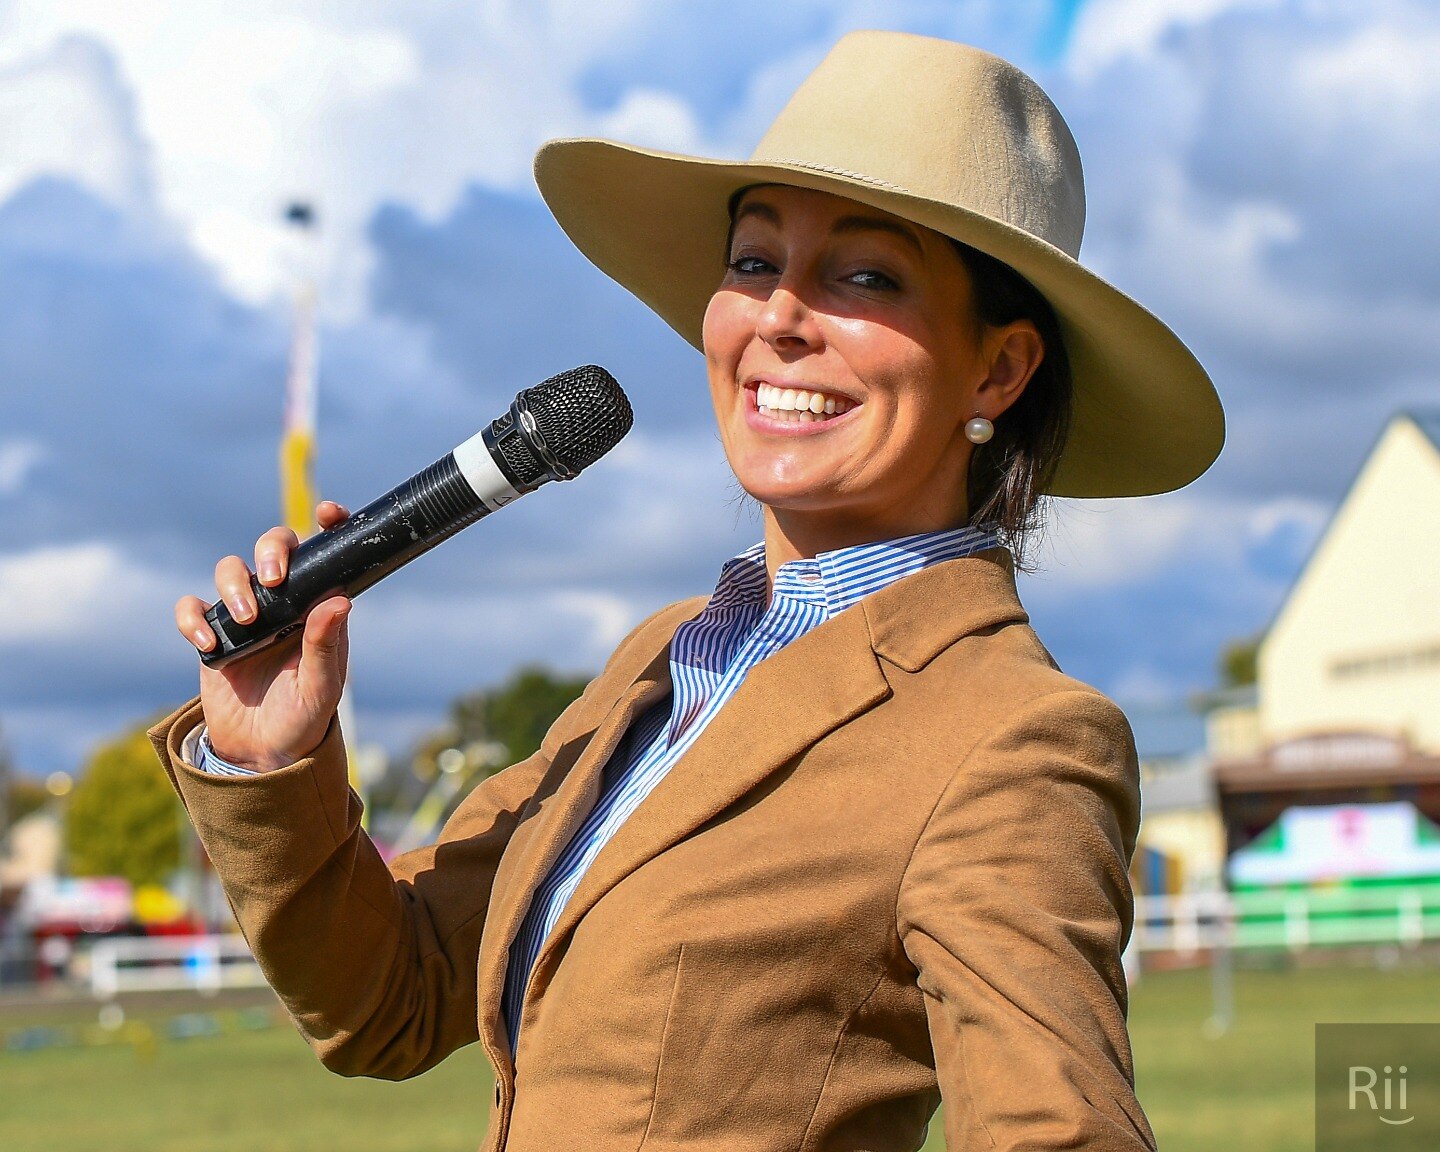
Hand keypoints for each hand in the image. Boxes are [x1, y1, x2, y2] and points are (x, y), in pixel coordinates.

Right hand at [174, 501, 352, 771]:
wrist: (261, 755)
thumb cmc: (303, 719)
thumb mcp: (321, 688)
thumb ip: (326, 646)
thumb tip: (340, 600)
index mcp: (318, 607)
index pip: (324, 556)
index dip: (328, 527)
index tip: (329, 514)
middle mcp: (283, 603)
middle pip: (273, 547)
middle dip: (272, 549)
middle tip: (276, 579)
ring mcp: (245, 615)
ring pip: (230, 569)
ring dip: (235, 585)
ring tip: (247, 621)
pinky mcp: (214, 635)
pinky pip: (193, 609)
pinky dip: (194, 619)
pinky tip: (210, 645)